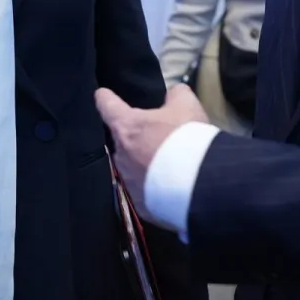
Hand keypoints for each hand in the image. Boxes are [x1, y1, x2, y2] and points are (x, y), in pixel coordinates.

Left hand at [94, 84, 207, 217]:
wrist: (198, 182)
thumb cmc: (186, 137)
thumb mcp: (186, 104)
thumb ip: (176, 94)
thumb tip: (173, 95)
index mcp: (126, 127)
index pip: (107, 106)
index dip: (105, 98)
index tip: (101, 95)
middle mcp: (121, 155)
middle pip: (122, 140)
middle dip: (135, 137)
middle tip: (156, 136)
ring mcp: (129, 182)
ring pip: (132, 167)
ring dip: (144, 163)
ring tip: (167, 164)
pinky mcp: (141, 204)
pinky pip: (145, 191)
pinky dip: (154, 186)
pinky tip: (170, 184)